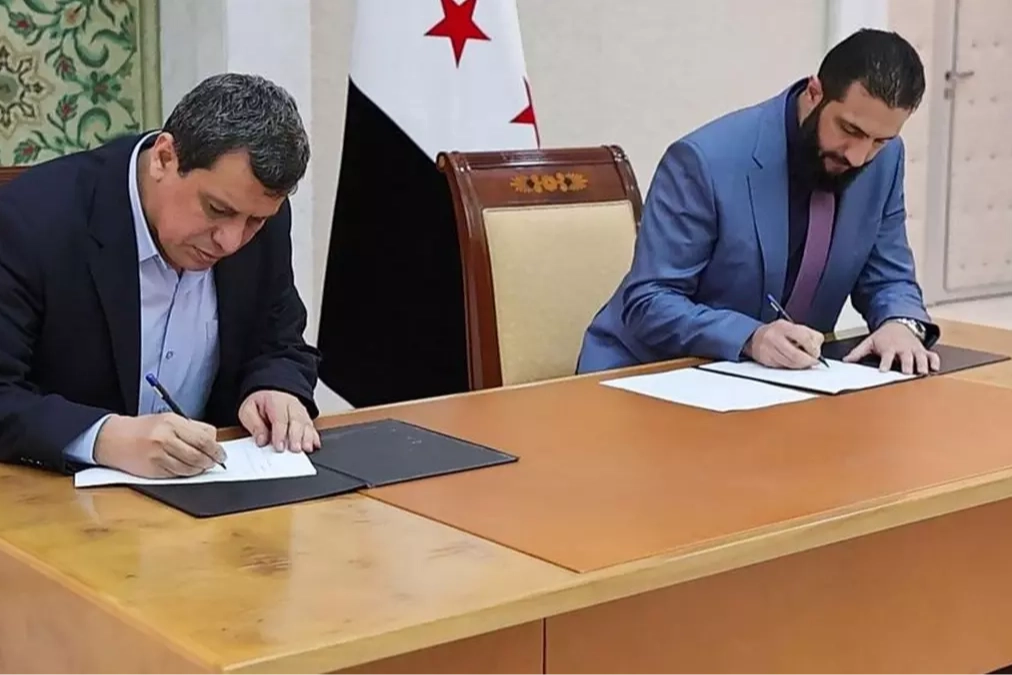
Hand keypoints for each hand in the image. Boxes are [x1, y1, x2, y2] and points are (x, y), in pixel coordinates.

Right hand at [94, 414, 223, 477]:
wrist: (113, 438)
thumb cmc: (144, 428)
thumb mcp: (168, 419)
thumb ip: (192, 428)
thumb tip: (214, 440)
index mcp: (172, 423)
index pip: (203, 440)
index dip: (216, 450)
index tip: (222, 454)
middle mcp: (165, 438)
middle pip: (198, 455)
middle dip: (211, 461)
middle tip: (216, 463)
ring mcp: (158, 455)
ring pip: (189, 467)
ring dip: (199, 469)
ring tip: (202, 466)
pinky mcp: (153, 469)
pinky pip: (176, 474)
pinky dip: (186, 473)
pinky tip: (188, 470)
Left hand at [239, 390, 319, 452]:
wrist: (269, 392)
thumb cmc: (259, 404)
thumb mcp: (248, 411)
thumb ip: (254, 426)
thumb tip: (261, 440)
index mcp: (275, 401)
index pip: (279, 418)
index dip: (280, 434)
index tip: (279, 447)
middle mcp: (291, 405)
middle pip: (297, 420)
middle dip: (296, 436)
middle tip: (295, 449)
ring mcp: (300, 411)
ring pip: (306, 423)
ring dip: (308, 437)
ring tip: (306, 448)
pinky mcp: (305, 418)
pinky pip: (312, 426)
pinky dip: (314, 436)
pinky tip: (315, 444)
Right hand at [744, 319, 823, 368]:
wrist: (755, 338)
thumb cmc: (777, 333)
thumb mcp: (793, 327)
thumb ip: (809, 335)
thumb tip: (817, 348)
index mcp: (783, 326)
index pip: (804, 338)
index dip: (813, 348)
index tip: (816, 353)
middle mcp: (774, 337)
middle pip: (796, 355)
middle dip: (808, 361)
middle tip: (813, 361)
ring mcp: (768, 350)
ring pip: (790, 364)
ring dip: (801, 365)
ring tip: (804, 362)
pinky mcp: (766, 360)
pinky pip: (783, 367)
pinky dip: (792, 367)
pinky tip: (793, 362)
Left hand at [843, 321, 939, 373]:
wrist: (898, 324)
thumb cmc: (884, 336)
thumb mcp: (869, 342)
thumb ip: (858, 352)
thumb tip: (845, 361)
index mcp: (889, 348)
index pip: (887, 357)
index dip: (885, 364)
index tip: (884, 371)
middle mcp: (903, 349)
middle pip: (907, 358)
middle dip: (907, 366)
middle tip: (907, 374)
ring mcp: (914, 350)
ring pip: (920, 358)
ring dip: (922, 365)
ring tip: (922, 374)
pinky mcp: (923, 351)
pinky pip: (932, 356)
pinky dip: (934, 361)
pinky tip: (935, 369)